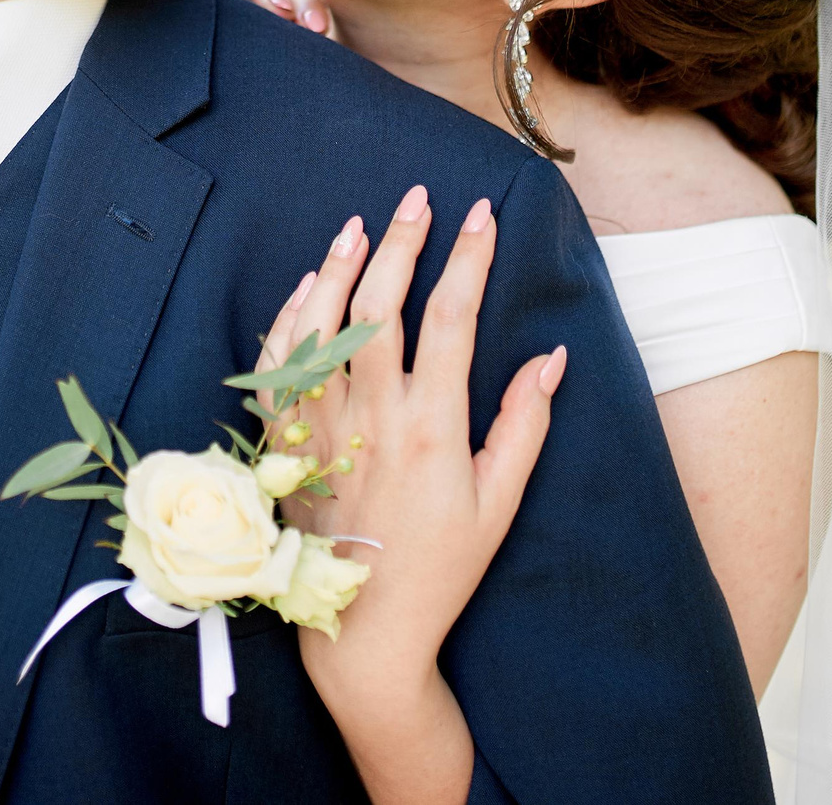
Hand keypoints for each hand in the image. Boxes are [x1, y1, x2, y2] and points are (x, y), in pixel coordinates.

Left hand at [256, 187, 565, 767]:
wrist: (364, 632)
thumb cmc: (441, 569)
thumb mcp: (499, 504)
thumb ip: (524, 426)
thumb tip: (553, 357)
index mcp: (431, 428)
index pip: (449, 318)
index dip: (466, 258)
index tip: (479, 214)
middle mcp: (371, 419)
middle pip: (379, 305)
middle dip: (404, 242)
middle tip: (420, 200)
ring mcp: (319, 429)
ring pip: (321, 326)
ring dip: (339, 266)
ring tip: (361, 224)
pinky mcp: (283, 445)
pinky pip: (278, 367)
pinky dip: (290, 318)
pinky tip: (308, 284)